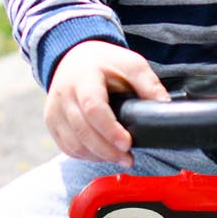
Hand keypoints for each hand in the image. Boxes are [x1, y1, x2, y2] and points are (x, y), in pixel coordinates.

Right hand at [45, 40, 168, 166]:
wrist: (74, 58)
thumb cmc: (105, 63)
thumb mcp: (131, 64)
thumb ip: (148, 83)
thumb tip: (165, 105)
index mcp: (83, 78)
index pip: (93, 107)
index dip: (109, 130)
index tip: (127, 144)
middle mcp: (63, 94)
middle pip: (82, 131)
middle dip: (107, 150)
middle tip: (128, 159)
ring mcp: (54, 110)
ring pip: (73, 144)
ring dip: (97, 156)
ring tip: (119, 158)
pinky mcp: (51, 122)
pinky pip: (66, 147)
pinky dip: (85, 155)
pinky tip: (102, 154)